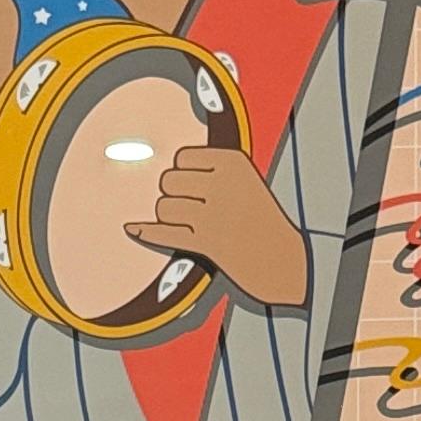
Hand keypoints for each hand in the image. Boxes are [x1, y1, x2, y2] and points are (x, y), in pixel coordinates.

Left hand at [126, 143, 311, 310]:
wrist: (287, 263)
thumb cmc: (262, 223)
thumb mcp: (245, 183)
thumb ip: (210, 171)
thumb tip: (163, 171)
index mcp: (233, 161)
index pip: (182, 157)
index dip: (183, 174)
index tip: (194, 187)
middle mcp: (222, 183)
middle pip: (168, 180)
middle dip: (174, 196)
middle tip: (193, 211)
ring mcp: (213, 213)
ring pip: (163, 207)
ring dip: (169, 218)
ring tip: (191, 227)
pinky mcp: (206, 242)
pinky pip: (162, 232)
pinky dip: (145, 232)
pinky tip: (133, 228)